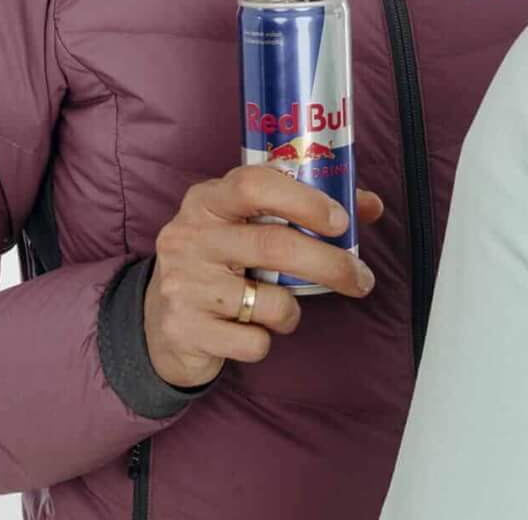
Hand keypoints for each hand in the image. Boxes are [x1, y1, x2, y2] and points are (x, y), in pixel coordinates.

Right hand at [143, 165, 384, 388]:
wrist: (157, 321)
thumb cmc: (220, 263)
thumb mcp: (247, 225)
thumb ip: (303, 210)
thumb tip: (370, 205)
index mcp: (207, 200)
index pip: (254, 184)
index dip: (304, 200)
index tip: (341, 220)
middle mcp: (190, 237)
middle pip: (274, 245)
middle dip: (330, 264)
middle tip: (361, 278)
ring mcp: (184, 284)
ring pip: (270, 301)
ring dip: (293, 311)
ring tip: (284, 310)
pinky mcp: (185, 330)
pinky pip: (253, 342)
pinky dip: (265, 340)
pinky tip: (248, 330)